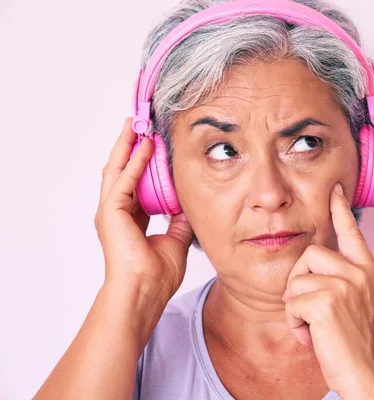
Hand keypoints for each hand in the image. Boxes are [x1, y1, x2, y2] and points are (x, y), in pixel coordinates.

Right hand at [94, 117, 194, 302]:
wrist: (145, 292)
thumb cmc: (158, 274)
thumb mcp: (177, 238)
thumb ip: (181, 218)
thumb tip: (190, 201)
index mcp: (131, 220)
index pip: (137, 184)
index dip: (146, 164)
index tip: (156, 146)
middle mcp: (118, 213)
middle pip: (123, 171)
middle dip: (130, 147)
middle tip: (139, 126)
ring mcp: (111, 211)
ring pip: (117, 169)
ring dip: (127, 146)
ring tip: (135, 125)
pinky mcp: (111, 211)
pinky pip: (124, 178)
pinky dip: (134, 160)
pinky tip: (145, 145)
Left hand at [282, 183, 373, 398]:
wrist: (368, 375)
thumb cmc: (359, 345)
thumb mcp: (358, 304)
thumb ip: (342, 281)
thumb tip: (311, 268)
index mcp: (368, 272)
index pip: (352, 232)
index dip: (340, 209)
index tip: (335, 189)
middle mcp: (360, 274)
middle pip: (310, 253)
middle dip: (300, 281)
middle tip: (309, 309)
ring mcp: (346, 286)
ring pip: (298, 279)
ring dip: (297, 307)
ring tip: (314, 326)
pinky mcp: (327, 302)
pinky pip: (292, 302)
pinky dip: (295, 323)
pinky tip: (312, 336)